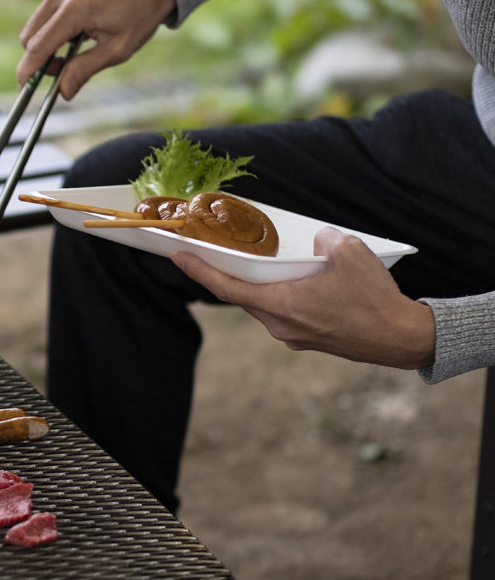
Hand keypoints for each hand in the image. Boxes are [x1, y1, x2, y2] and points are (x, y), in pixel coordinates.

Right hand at [17, 0, 176, 98]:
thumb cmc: (139, 16)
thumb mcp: (117, 50)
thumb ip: (84, 70)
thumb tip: (62, 92)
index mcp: (75, 8)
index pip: (38, 46)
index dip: (28, 71)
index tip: (24, 89)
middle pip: (31, 35)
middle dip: (41, 56)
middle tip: (63, 67)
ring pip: (38, 21)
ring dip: (50, 36)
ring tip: (78, 38)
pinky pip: (47, 2)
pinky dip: (57, 14)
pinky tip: (80, 13)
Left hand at [171, 227, 435, 368]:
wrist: (401, 339)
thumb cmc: (372, 298)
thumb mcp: (348, 252)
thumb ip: (324, 240)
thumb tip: (317, 241)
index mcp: (279, 305)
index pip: (226, 287)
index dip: (199, 271)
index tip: (178, 257)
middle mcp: (279, 325)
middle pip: (244, 296)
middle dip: (230, 274)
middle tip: (215, 253)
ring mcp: (294, 336)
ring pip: (267, 305)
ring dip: (264, 285)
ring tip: (267, 264)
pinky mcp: (310, 339)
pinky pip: (288, 313)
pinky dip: (285, 296)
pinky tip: (300, 283)